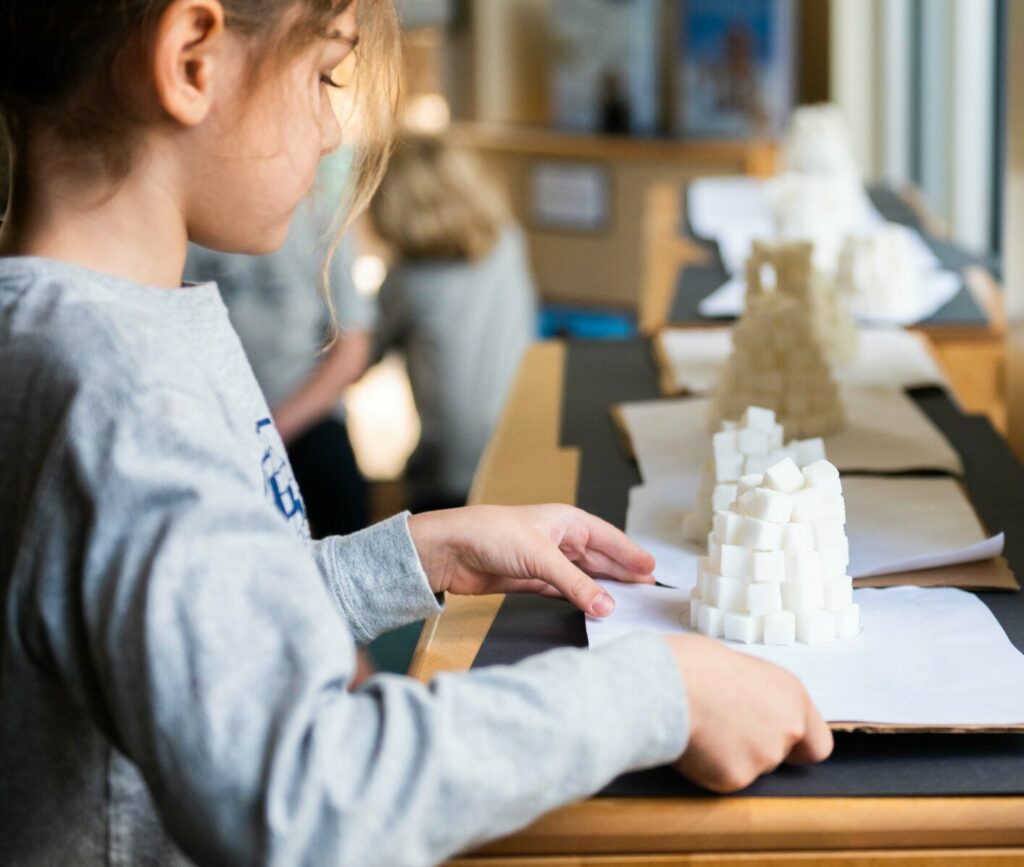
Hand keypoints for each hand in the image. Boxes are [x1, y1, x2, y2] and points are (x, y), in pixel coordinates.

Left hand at [407, 504, 655, 617]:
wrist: (450, 550)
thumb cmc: (491, 534)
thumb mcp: (540, 558)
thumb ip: (576, 584)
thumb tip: (607, 606)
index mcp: (566, 521)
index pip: (608, 538)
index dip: (630, 554)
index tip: (652, 569)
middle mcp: (559, 539)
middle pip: (599, 558)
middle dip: (622, 573)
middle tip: (648, 591)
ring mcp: (546, 560)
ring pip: (584, 576)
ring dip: (603, 589)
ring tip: (627, 603)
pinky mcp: (531, 580)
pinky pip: (565, 590)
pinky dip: (580, 599)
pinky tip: (593, 608)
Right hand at [664, 633, 832, 791]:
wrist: (669, 682)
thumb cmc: (695, 664)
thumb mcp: (740, 669)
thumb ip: (758, 696)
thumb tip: (748, 710)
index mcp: (792, 696)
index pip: (818, 744)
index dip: (797, 747)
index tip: (776, 741)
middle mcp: (786, 729)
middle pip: (778, 756)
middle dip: (752, 747)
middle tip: (722, 726)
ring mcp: (763, 757)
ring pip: (748, 767)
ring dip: (727, 755)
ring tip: (700, 725)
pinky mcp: (735, 777)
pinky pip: (720, 778)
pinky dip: (706, 765)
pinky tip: (691, 741)